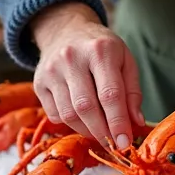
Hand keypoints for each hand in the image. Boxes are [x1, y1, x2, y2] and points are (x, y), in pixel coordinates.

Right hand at [29, 1, 143, 147]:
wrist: (66, 30)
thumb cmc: (101, 49)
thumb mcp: (125, 60)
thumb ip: (132, 91)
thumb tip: (136, 123)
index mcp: (100, 50)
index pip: (110, 94)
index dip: (118, 122)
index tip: (125, 143)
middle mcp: (72, 58)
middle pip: (86, 107)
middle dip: (102, 132)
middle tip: (113, 144)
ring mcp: (51, 70)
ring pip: (68, 114)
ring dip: (87, 130)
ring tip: (100, 132)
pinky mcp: (38, 82)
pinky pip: (54, 115)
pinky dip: (70, 124)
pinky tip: (81, 118)